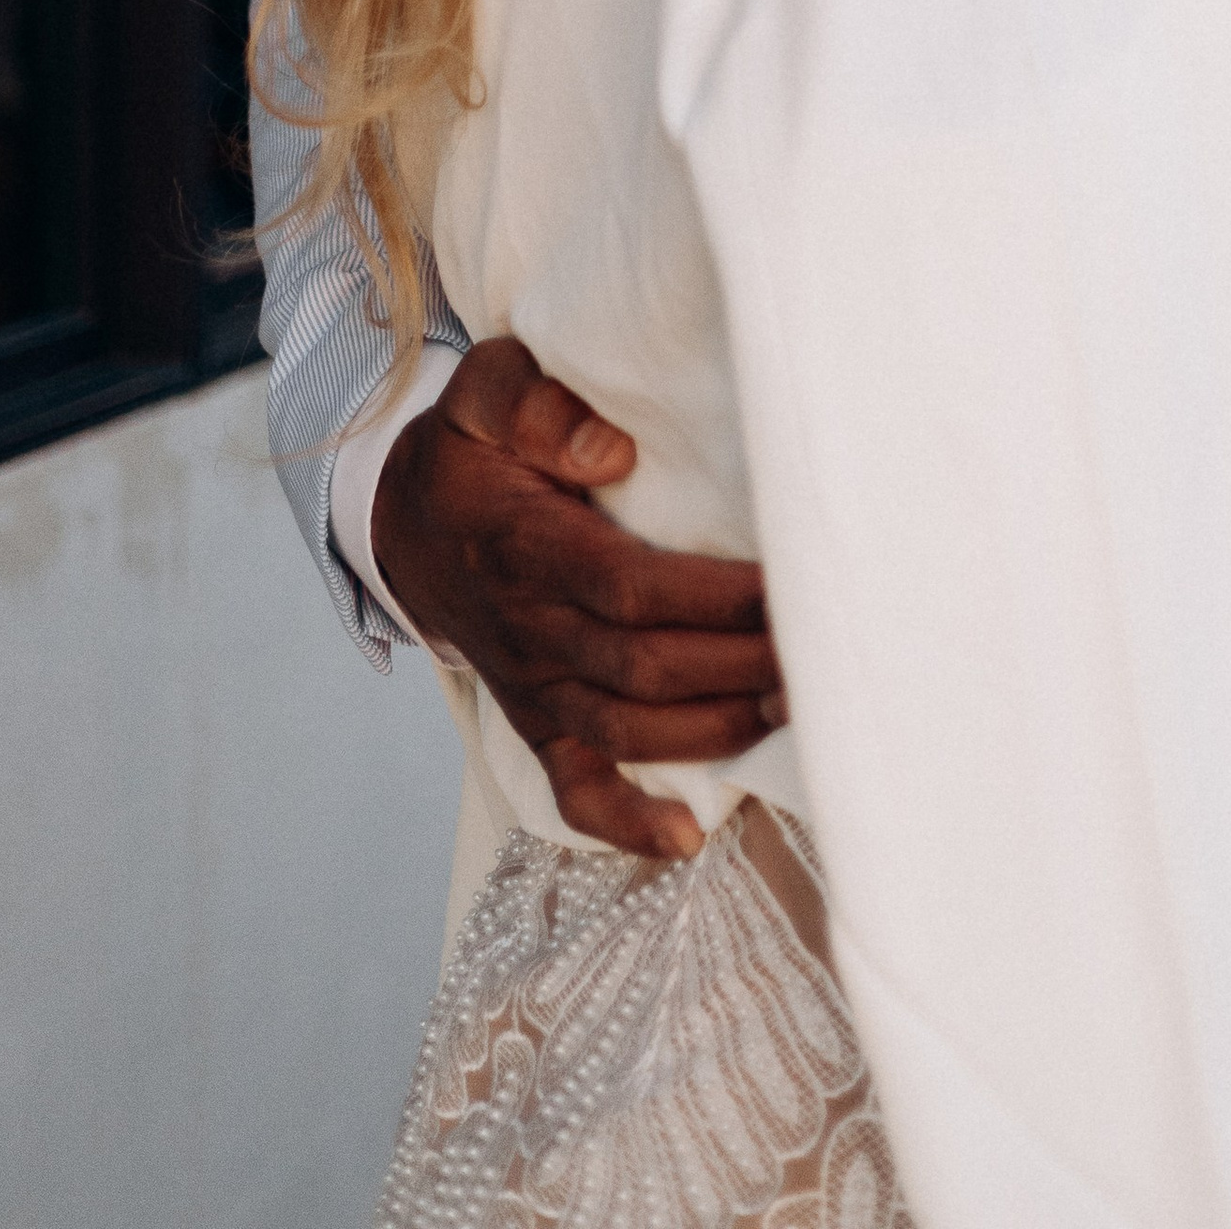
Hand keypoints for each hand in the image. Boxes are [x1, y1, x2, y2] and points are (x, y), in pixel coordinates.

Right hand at [373, 336, 785, 862]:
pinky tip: (685, 836)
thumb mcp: (484, 393)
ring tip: (793, 706)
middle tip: (822, 648)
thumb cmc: (471, 450)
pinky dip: (625, 822)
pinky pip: (573, 788)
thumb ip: (533, 405)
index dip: (714, 599)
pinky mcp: (536, 720)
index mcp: (527, 549)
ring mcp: (534, 685)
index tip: (787, 588)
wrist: (408, 524)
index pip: (631, 589)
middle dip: (739, 665)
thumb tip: (610, 452)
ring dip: (713, 729)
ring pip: (628, 728)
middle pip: (645, 667)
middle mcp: (531, 629)